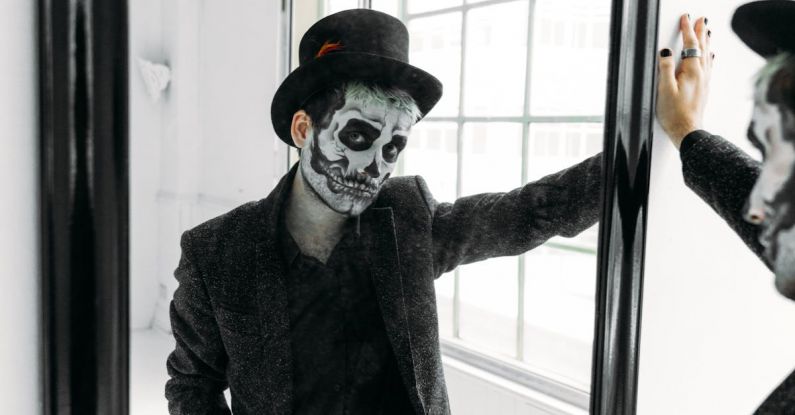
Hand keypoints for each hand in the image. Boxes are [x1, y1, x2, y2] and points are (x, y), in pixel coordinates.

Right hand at [656, 14, 713, 148]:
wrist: (687, 131)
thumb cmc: (674, 114)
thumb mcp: (665, 90)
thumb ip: (666, 68)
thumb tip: (666, 52)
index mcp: (692, 72)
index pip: (690, 45)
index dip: (687, 30)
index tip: (686, 18)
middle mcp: (701, 75)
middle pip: (702, 48)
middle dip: (700, 32)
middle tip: (701, 19)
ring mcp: (704, 82)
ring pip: (707, 55)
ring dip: (706, 42)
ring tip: (707, 31)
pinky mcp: (703, 89)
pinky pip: (708, 66)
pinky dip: (708, 57)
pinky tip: (710, 56)